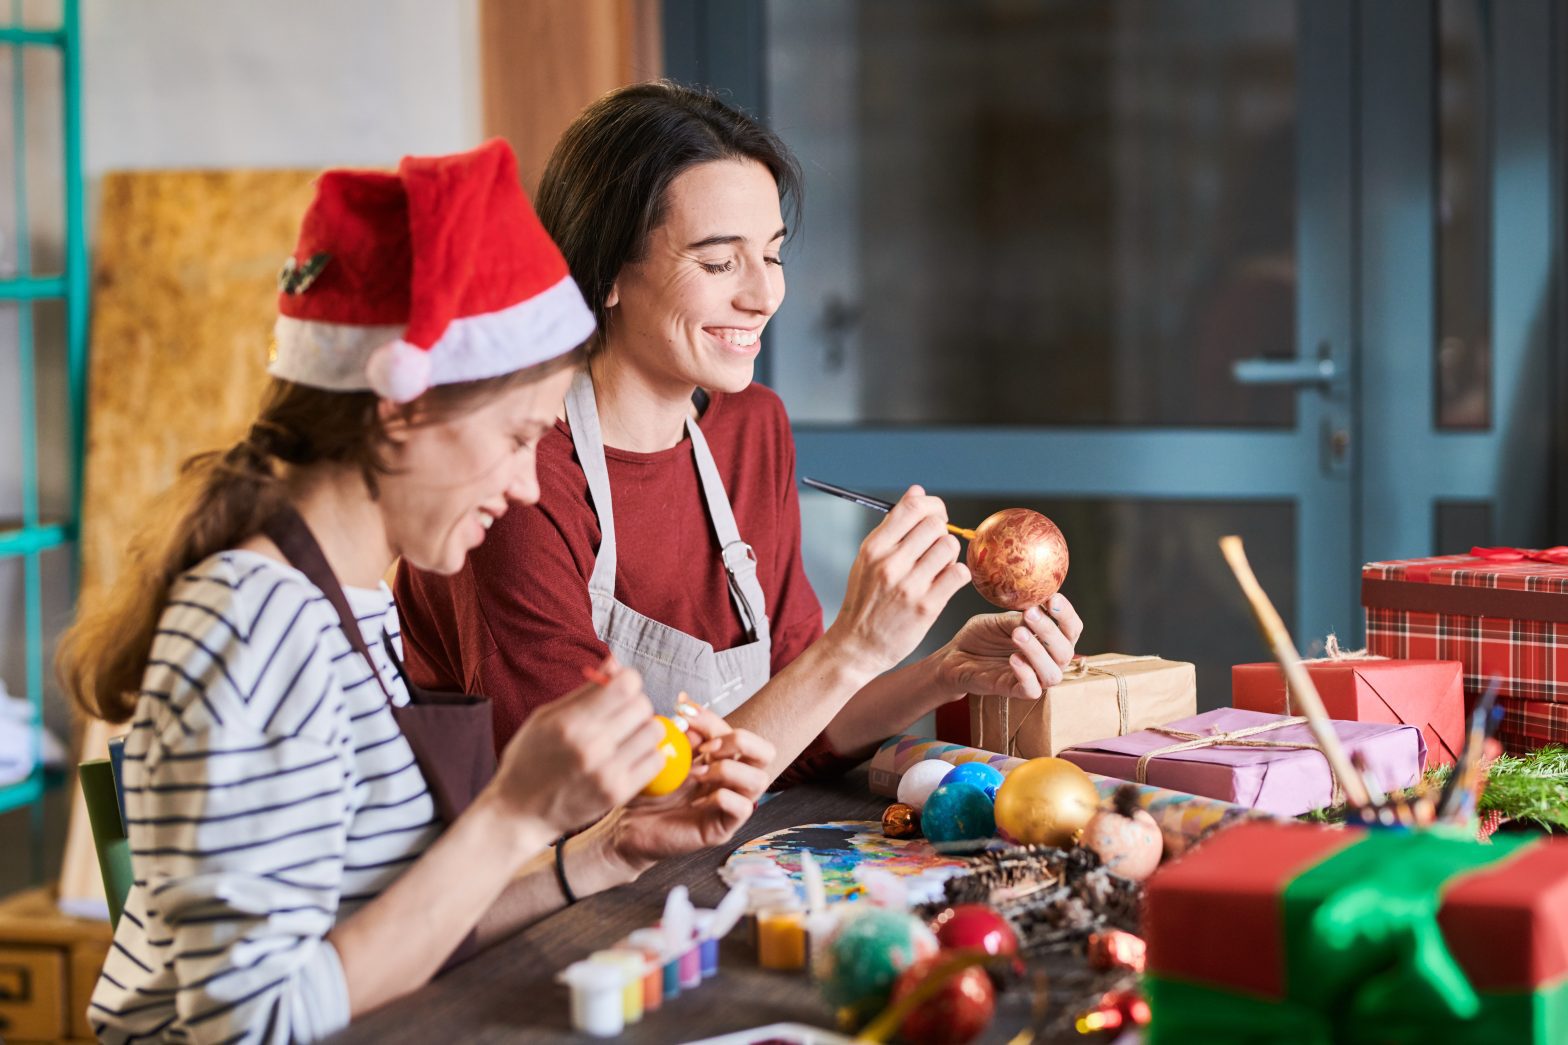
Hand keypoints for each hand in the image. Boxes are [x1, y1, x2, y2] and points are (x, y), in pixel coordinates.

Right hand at [488, 655, 664, 835]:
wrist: (520, 812)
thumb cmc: (529, 759)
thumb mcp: (546, 717)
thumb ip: (585, 690)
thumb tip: (616, 661)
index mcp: (570, 722)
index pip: (626, 685)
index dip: (627, 680)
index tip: (618, 688)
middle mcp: (591, 746)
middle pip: (643, 705)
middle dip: (635, 703)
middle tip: (620, 714)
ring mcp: (607, 772)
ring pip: (654, 731)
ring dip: (643, 729)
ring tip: (625, 736)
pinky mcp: (618, 793)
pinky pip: (656, 761)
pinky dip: (647, 754)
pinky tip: (630, 756)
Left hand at [605, 704, 774, 872]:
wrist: (630, 826)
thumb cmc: (649, 790)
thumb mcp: (664, 755)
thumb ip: (680, 733)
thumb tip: (686, 705)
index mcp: (722, 760)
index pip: (734, 731)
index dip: (712, 718)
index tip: (683, 711)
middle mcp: (733, 781)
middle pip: (766, 752)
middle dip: (740, 741)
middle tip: (706, 748)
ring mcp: (732, 805)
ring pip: (760, 779)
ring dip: (728, 769)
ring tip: (696, 774)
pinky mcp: (724, 828)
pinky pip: (743, 808)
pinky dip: (722, 797)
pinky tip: (696, 800)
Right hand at [826, 486, 971, 674]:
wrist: (858, 646)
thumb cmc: (866, 600)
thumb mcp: (868, 559)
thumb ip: (893, 526)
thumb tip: (917, 491)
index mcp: (874, 547)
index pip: (911, 506)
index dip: (932, 505)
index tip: (936, 515)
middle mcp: (890, 563)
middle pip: (935, 524)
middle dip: (942, 531)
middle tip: (938, 545)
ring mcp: (909, 585)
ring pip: (949, 547)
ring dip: (949, 554)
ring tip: (939, 566)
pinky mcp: (927, 606)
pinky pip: (958, 574)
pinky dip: (957, 574)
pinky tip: (946, 581)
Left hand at [934, 593, 1083, 698]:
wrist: (956, 655)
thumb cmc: (983, 636)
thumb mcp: (1001, 621)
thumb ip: (1019, 619)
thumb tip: (1037, 608)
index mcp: (1048, 639)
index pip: (1071, 629)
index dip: (1067, 615)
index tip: (1054, 598)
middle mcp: (1047, 660)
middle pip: (1065, 652)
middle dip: (1049, 631)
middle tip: (1030, 614)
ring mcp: (1033, 677)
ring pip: (1052, 673)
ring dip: (1037, 652)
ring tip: (1017, 633)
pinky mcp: (1015, 691)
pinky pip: (1032, 690)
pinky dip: (1026, 674)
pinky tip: (1014, 658)